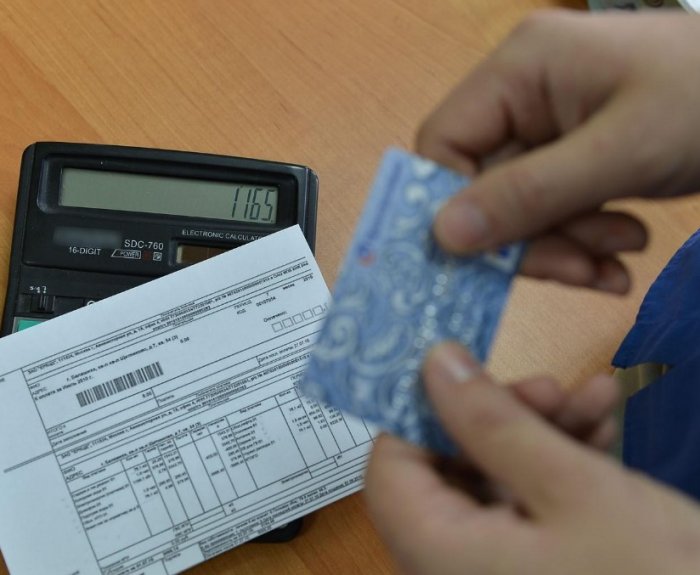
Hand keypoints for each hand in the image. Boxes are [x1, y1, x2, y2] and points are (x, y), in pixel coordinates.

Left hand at [365, 342, 699, 574]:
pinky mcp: (539, 565)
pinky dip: (562, 464)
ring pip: (497, 478)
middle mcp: (454, 564)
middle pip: (448, 467)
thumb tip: (433, 360)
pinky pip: (531, 503)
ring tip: (593, 396)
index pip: (389, 468)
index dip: (418, 410)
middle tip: (549, 386)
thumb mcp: (570, 486)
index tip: (462, 365)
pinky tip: (604, 427)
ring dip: (542, 430)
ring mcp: (497, 567)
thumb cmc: (652, 574)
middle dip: (498, 415)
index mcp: (438, 552)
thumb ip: (492, 421)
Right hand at [418, 10, 699, 292]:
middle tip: (579, 269)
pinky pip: (553, 208)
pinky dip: (582, 240)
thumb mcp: (623, 151)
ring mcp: (548, 126)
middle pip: (483, 184)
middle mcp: (522, 95)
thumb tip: (442, 236)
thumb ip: (531, 194)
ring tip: (620, 257)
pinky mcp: (574, 154)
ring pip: (519, 206)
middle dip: (531, 236)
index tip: (489, 256)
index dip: (452, 204)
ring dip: (564, 244)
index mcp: (519, 70)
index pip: (443, 143)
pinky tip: (622, 254)